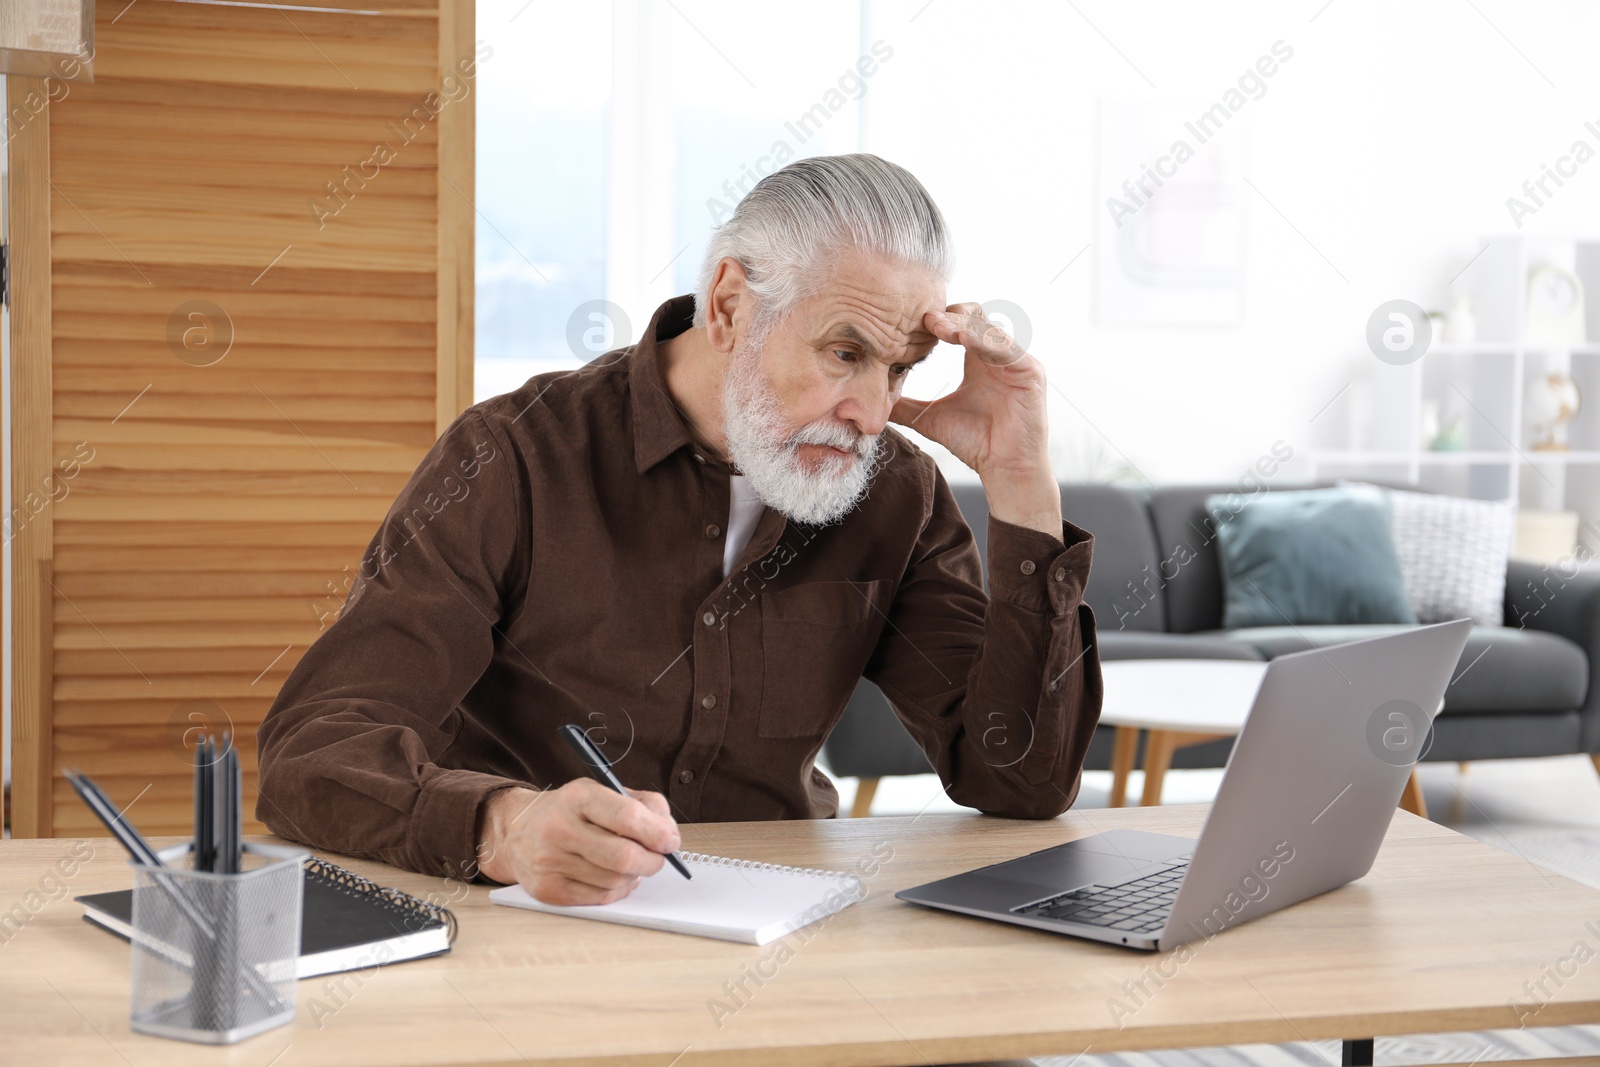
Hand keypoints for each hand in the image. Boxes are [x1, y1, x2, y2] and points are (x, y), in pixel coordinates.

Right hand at [475, 780, 680, 904]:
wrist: (517, 831)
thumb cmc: (570, 811)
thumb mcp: (602, 792)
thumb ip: (642, 805)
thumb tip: (669, 833)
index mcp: (578, 797)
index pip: (627, 817)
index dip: (657, 833)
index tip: (670, 841)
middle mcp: (559, 828)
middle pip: (624, 856)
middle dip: (652, 861)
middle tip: (658, 859)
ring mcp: (550, 861)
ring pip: (616, 880)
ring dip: (634, 876)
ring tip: (630, 865)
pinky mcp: (547, 889)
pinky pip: (600, 897)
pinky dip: (617, 890)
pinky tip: (614, 877)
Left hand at [891, 303, 1061, 535]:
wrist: (1003, 469)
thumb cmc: (974, 443)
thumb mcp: (930, 418)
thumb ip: (904, 405)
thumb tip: (868, 401)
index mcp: (977, 359)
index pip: (958, 324)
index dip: (937, 320)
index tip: (909, 325)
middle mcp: (998, 354)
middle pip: (974, 317)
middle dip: (949, 316)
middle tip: (925, 321)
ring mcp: (1016, 361)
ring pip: (989, 327)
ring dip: (964, 324)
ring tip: (939, 327)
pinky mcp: (1031, 371)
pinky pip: (1008, 347)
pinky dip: (986, 340)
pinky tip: (964, 340)